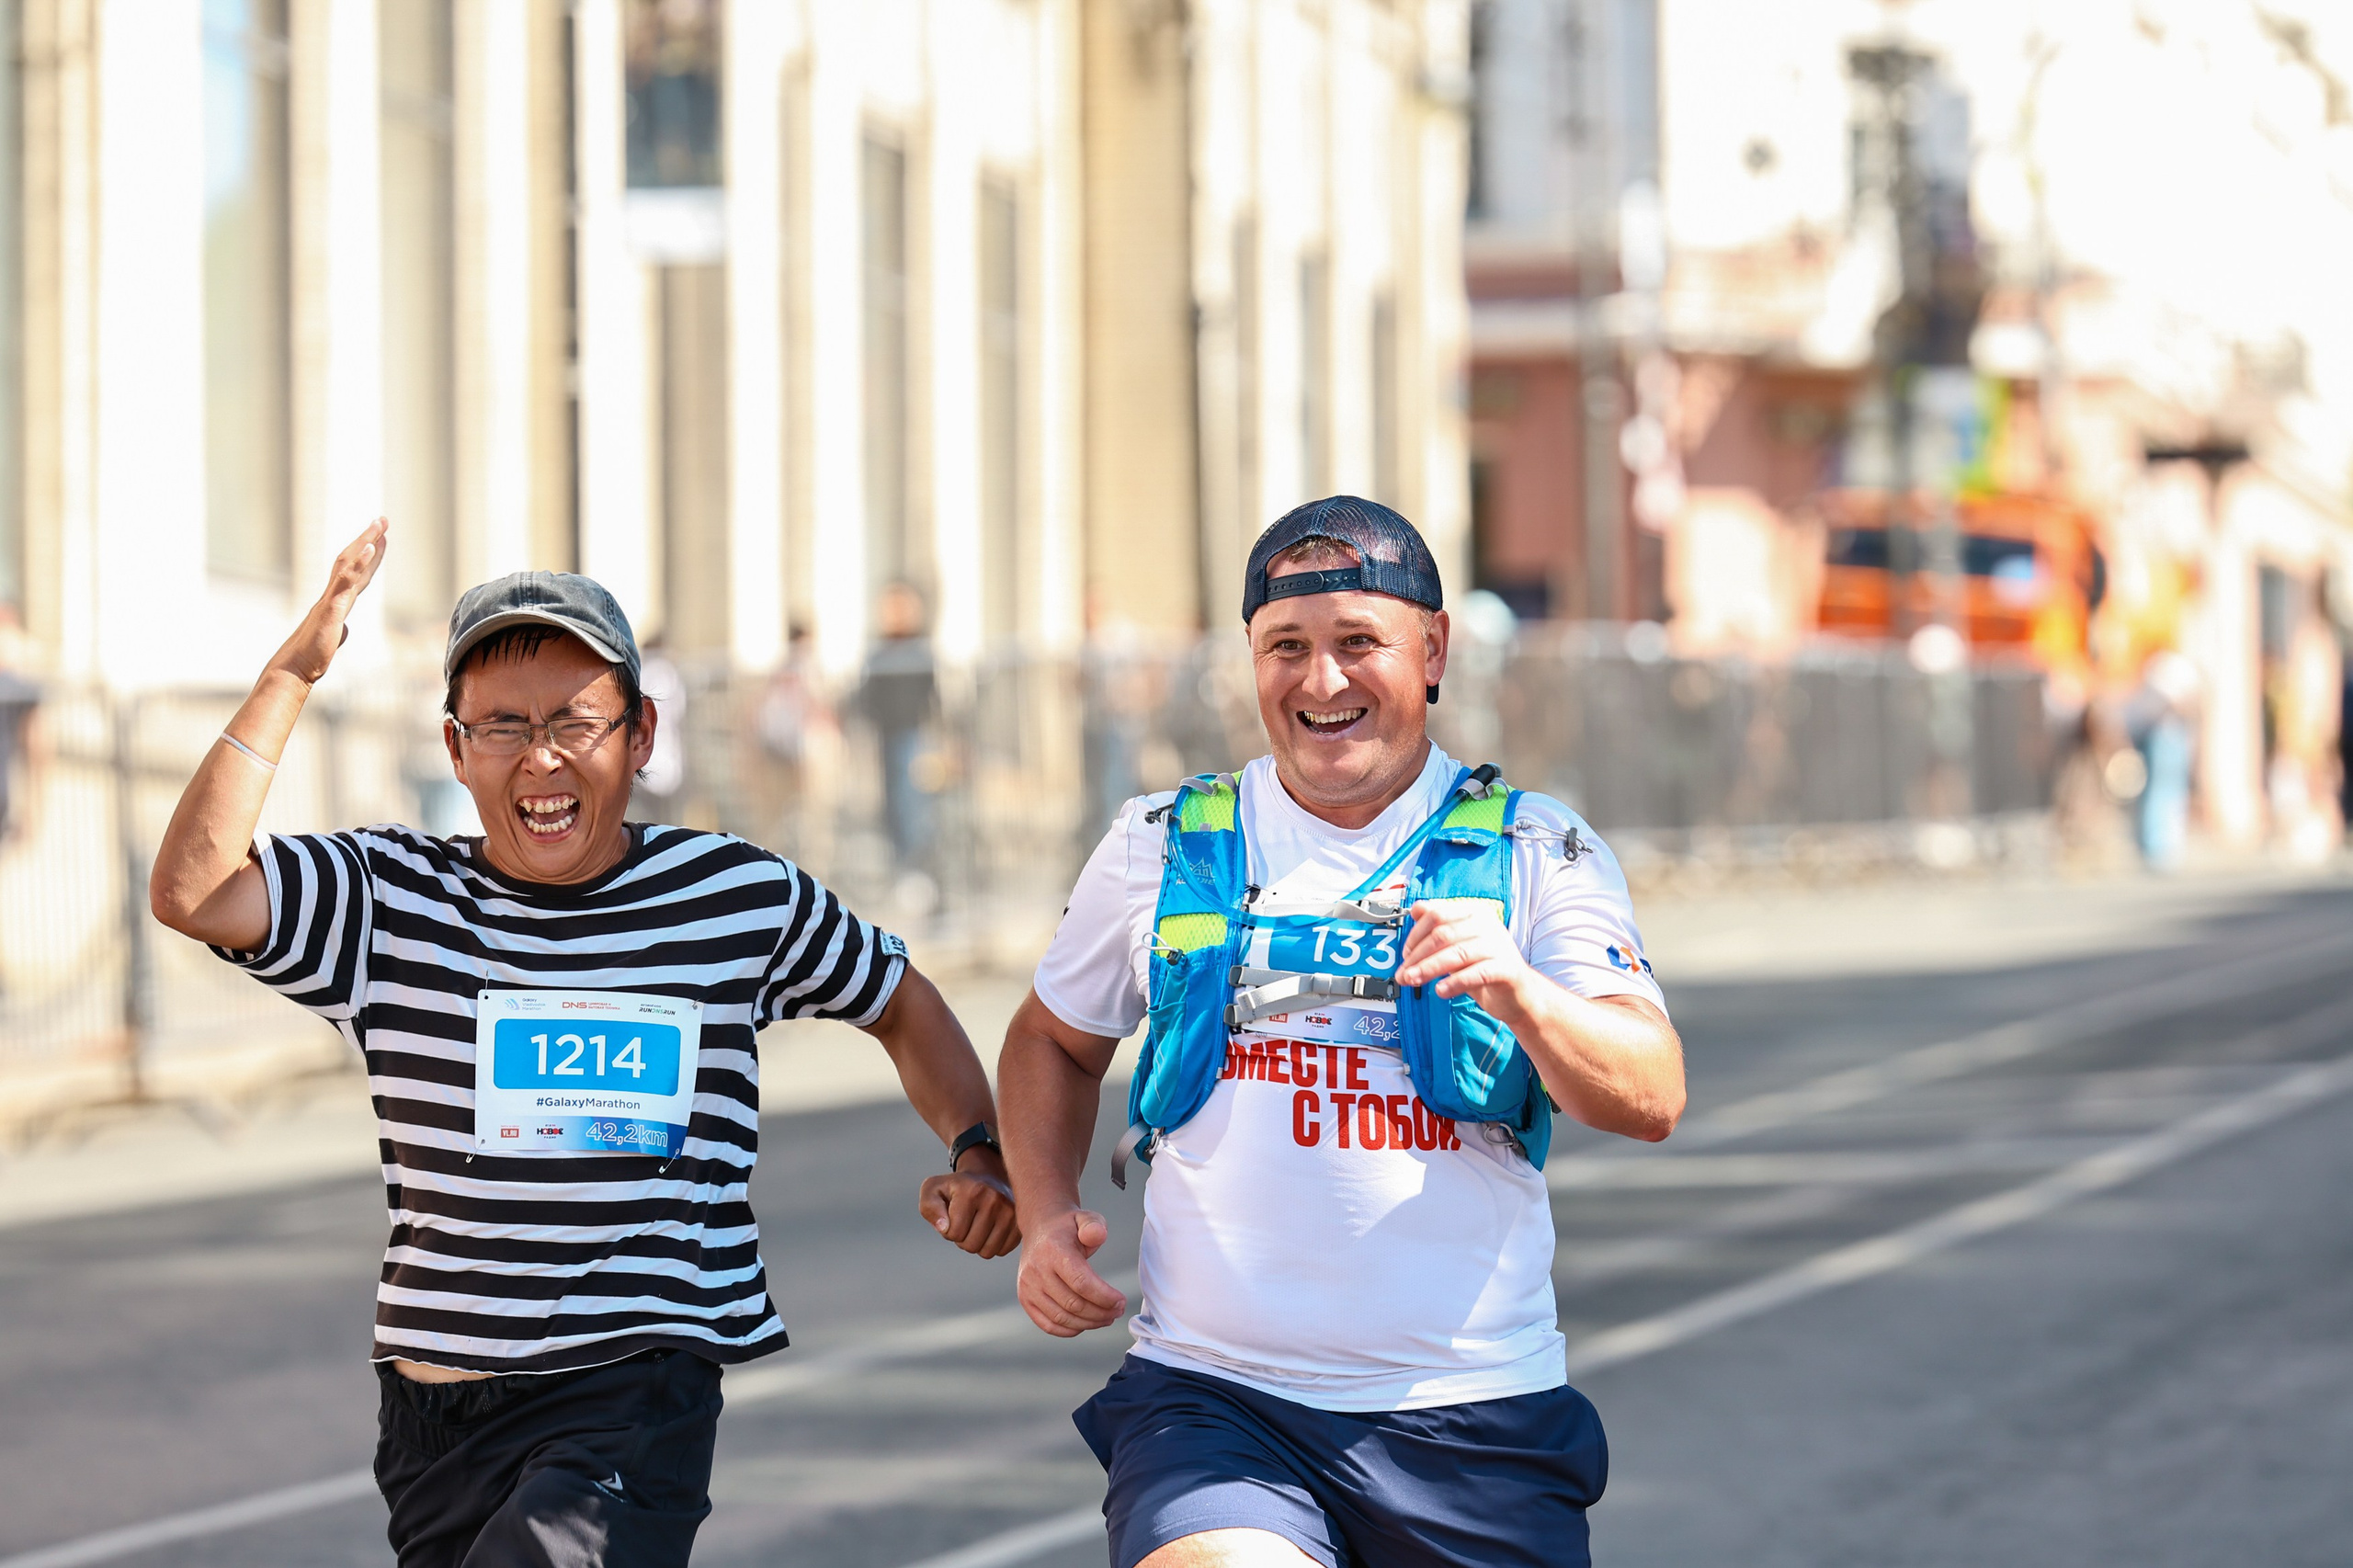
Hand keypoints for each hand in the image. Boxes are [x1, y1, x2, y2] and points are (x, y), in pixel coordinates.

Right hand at [266, 519, 387, 687]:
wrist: (295, 667)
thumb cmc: (311, 654)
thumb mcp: (331, 639)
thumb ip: (338, 628)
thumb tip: (343, 629)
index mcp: (336, 601)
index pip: (355, 572)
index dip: (368, 556)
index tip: (380, 539)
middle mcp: (333, 594)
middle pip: (352, 560)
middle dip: (368, 539)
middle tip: (382, 520)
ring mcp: (331, 599)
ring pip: (348, 564)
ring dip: (365, 543)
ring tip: (379, 526)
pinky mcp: (331, 608)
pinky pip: (345, 581)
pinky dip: (358, 563)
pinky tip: (370, 548)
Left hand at [918, 1157, 1019, 1258]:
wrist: (988, 1175)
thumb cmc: (956, 1187)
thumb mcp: (933, 1189)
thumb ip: (929, 1207)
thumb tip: (944, 1227)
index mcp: (972, 1191)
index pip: (952, 1233)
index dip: (947, 1229)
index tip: (952, 1215)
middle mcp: (995, 1200)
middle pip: (970, 1245)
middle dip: (962, 1238)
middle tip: (966, 1220)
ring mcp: (1012, 1212)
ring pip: (987, 1252)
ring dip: (978, 1244)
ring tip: (978, 1224)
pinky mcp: (1021, 1223)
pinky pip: (1002, 1251)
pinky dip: (993, 1245)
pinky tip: (991, 1228)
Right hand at [1016, 1209, 1126, 1337]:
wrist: (1039, 1228)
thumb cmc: (1067, 1227)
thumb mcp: (1085, 1217)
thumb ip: (1094, 1225)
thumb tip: (1097, 1235)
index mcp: (1053, 1250)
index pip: (1081, 1282)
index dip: (1104, 1297)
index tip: (1121, 1301)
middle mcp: (1036, 1270)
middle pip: (1073, 1304)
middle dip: (1101, 1312)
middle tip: (1118, 1311)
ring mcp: (1028, 1287)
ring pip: (1062, 1318)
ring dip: (1089, 1323)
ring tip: (1106, 1318)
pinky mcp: (1026, 1299)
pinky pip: (1048, 1325)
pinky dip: (1070, 1330)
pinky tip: (1086, 1323)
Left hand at [1395, 900, 1533, 1024]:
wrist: (1518, 994)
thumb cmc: (1483, 967)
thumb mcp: (1458, 945)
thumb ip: (1438, 928)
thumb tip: (1414, 910)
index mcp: (1473, 912)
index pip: (1436, 915)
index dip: (1415, 935)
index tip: (1405, 956)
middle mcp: (1487, 924)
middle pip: (1443, 934)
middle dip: (1418, 956)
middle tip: (1404, 975)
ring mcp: (1498, 945)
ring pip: (1456, 953)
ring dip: (1429, 969)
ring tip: (1413, 982)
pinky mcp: (1507, 969)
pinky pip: (1476, 973)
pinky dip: (1454, 983)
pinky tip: (1440, 991)